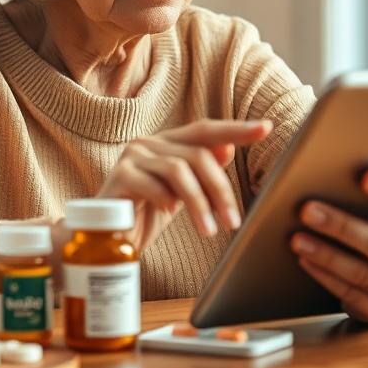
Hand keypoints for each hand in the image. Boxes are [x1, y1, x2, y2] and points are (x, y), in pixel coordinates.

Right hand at [97, 118, 272, 252]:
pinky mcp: (119, 175)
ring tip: (209, 230)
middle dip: (220, 190)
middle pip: (198, 155)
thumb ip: (201, 173)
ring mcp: (132, 156)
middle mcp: (149, 143)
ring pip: (180, 170)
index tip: (265, 128)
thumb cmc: (143, 215)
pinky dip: (167, 201)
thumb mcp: (180, 196)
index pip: (206, 130)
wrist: (102, 239)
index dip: (236, 129)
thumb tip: (227, 147)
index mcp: (167, 144)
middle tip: (232, 221)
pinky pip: (154, 185)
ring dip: (200, 203)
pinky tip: (167, 215)